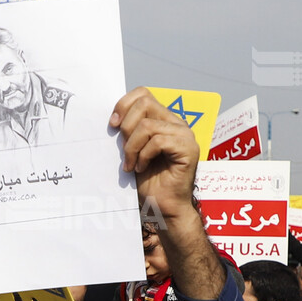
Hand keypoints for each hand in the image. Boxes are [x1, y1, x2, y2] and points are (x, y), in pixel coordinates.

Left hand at [111, 88, 199, 224]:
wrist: (161, 206)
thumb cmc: (147, 180)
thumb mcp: (132, 148)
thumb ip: (129, 129)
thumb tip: (113, 116)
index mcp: (164, 119)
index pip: (143, 94)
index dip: (123, 105)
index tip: (112, 126)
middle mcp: (176, 123)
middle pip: (144, 104)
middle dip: (127, 127)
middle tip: (124, 151)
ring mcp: (185, 135)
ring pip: (147, 125)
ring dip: (132, 147)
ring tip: (132, 164)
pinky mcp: (189, 148)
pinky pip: (158, 141)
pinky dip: (144, 156)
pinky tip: (142, 168)